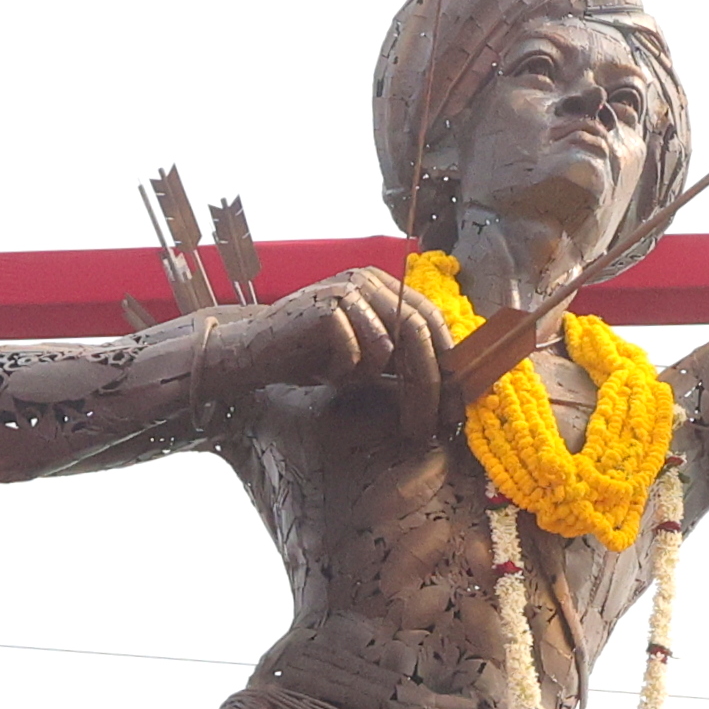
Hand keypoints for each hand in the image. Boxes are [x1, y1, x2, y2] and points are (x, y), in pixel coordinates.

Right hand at [236, 259, 457, 428]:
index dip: (450, 366)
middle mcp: (369, 280)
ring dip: (369, 377)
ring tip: (341, 378)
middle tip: (425, 428)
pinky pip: (356, 353)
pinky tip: (322, 369)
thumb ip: (402, 361)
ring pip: (389, 347)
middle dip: (427, 387)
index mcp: (384, 286)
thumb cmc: (311, 356)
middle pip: (419, 333)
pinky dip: (342, 372)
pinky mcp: (327, 306)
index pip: (433, 321)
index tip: (455, 410)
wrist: (253, 350)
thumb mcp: (366, 358)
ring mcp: (348, 288)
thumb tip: (450, 393)